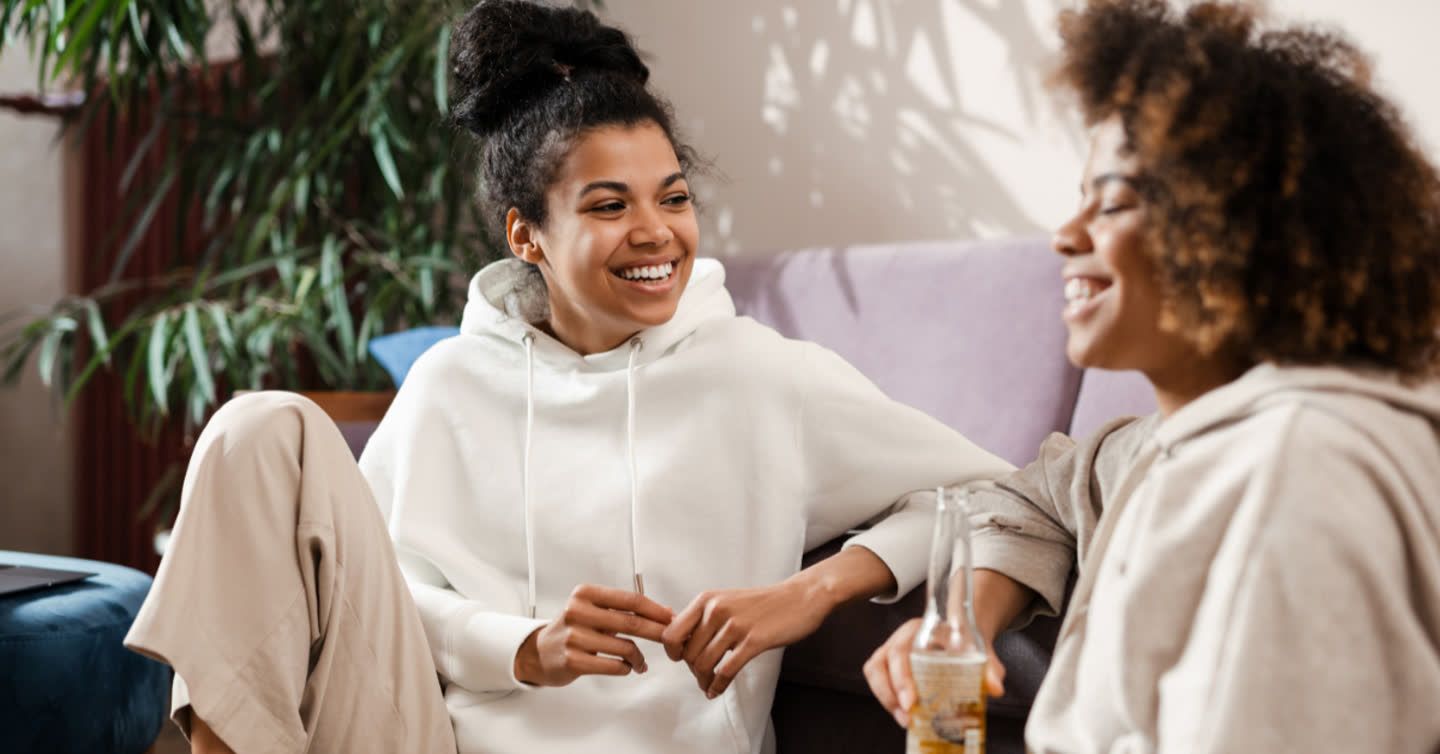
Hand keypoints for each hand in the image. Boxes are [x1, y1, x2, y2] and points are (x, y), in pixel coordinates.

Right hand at [514, 584, 672, 686]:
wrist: (540, 652)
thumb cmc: (574, 629)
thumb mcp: (595, 610)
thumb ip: (626, 610)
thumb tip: (666, 612)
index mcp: (586, 594)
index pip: (631, 600)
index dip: (655, 610)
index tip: (671, 618)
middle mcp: (578, 611)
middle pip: (631, 622)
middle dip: (657, 632)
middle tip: (670, 639)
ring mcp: (574, 637)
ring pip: (625, 647)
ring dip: (639, 657)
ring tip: (641, 662)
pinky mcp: (573, 660)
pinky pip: (613, 665)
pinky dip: (626, 668)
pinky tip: (627, 667)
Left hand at [661, 581, 830, 698]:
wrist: (799, 597)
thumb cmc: (763, 603)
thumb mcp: (726, 600)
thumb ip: (703, 617)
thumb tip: (678, 640)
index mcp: (706, 599)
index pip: (671, 633)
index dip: (673, 652)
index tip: (682, 659)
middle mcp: (716, 610)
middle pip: (688, 653)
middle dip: (693, 670)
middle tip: (702, 676)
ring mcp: (735, 625)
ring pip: (704, 664)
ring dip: (704, 681)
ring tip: (708, 686)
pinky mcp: (754, 641)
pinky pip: (726, 671)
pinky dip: (718, 686)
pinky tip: (717, 690)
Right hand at [862, 618, 1006, 727]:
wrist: (962, 630)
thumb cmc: (966, 639)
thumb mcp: (978, 649)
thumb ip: (988, 666)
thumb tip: (995, 689)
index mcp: (917, 630)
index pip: (899, 651)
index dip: (901, 678)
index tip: (911, 702)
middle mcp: (898, 639)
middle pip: (879, 664)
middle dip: (889, 693)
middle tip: (907, 717)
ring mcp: (891, 652)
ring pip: (874, 673)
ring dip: (886, 699)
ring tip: (906, 720)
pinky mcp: (891, 667)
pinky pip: (880, 683)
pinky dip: (890, 701)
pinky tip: (906, 716)